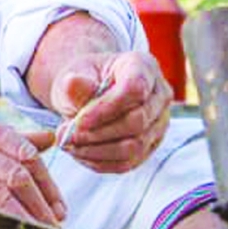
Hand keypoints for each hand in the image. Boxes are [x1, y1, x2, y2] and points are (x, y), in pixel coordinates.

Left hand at [48, 51, 171, 174]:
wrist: (88, 92)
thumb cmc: (84, 79)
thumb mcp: (74, 74)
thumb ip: (75, 83)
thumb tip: (72, 83)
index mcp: (143, 66)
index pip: (135, 89)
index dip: (106, 108)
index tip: (79, 120)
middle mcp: (159, 95)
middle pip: (137, 121)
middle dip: (98, 133)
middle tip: (67, 135)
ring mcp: (159, 123)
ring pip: (134, 147)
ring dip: (97, 150)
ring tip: (69, 144)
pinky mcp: (150, 146)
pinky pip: (128, 162)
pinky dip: (100, 161)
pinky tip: (79, 153)